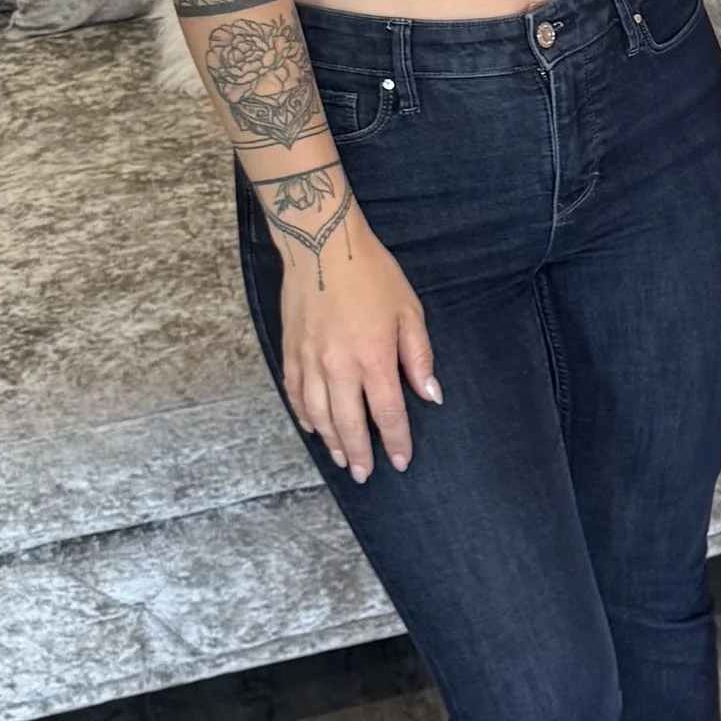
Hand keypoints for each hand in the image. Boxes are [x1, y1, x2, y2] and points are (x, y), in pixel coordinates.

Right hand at [270, 197, 439, 480]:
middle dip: (360, 454)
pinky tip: (313, 429)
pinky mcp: (290, 353)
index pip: (388, 414)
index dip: (396, 441)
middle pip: (350, 424)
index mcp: (373, 358)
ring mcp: (309, 362)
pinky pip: (295, 395)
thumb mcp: (408, 311)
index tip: (401, 462)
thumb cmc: (372, 275)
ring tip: (343, 459)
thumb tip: (430, 395)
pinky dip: (304, 417)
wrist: (322, 245)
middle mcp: (338, 367)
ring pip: (319, 416)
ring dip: (332, 442)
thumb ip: (418, 357)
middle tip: (366, 475)